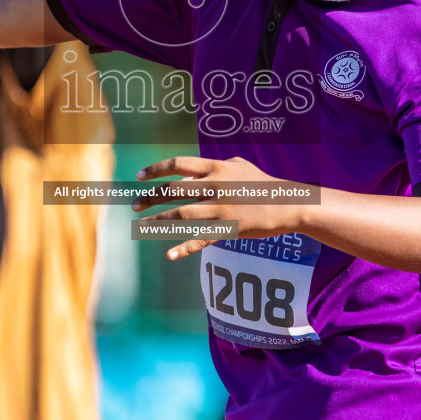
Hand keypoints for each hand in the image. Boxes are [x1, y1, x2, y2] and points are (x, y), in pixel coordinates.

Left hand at [130, 156, 305, 260]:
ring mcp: (220, 208)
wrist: (287, 204)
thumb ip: (213, 165)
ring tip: (140, 226)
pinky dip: (184, 248)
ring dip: (157, 222)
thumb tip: (189, 172)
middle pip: (173, 190)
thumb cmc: (262, 183)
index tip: (139, 177)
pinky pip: (201, 239)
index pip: (178, 164)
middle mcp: (215, 186)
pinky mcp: (228, 228)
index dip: (155, 169)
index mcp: (216, 168)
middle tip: (133, 205)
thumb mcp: (238, 165)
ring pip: (180, 215)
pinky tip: (170, 255)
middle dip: (149, 197)